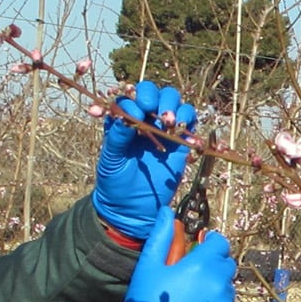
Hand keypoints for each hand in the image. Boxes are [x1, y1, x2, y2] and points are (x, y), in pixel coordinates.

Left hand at [92, 81, 197, 237]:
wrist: (132, 208)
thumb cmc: (115, 182)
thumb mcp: (111, 159)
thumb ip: (117, 137)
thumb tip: (126, 114)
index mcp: (123, 119)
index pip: (130, 97)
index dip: (133, 99)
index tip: (134, 113)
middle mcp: (143, 119)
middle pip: (154, 92)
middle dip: (156, 97)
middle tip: (154, 111)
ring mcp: (162, 129)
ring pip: (173, 102)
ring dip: (173, 107)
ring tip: (169, 123)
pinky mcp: (179, 142)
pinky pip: (189, 122)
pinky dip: (189, 122)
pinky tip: (182, 135)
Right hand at [123, 210, 237, 301]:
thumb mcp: (148, 266)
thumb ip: (161, 236)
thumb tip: (166, 212)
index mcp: (201, 265)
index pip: (219, 243)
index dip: (209, 245)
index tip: (199, 250)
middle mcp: (219, 284)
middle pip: (226, 265)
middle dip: (213, 266)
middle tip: (191, 278)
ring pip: (227, 289)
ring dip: (214, 290)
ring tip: (190, 301)